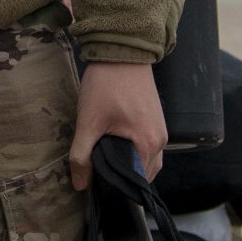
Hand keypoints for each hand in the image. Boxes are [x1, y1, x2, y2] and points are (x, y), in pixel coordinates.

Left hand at [70, 61, 166, 189]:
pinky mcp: (157, 121)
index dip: (118, 186)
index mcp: (148, 145)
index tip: (99, 184)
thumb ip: (82, 155)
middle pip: (145, 173)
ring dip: (130, 164)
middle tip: (100, 174)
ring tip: (106, 162)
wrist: (122, 54)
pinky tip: (117, 147)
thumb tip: (79, 185)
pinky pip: (149, 146)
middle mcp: (161, 141)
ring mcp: (162, 131)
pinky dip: (136, 152)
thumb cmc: (106, 87)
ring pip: (148, 160)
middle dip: (124, 177)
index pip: (137, 181)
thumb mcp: (89, 122)